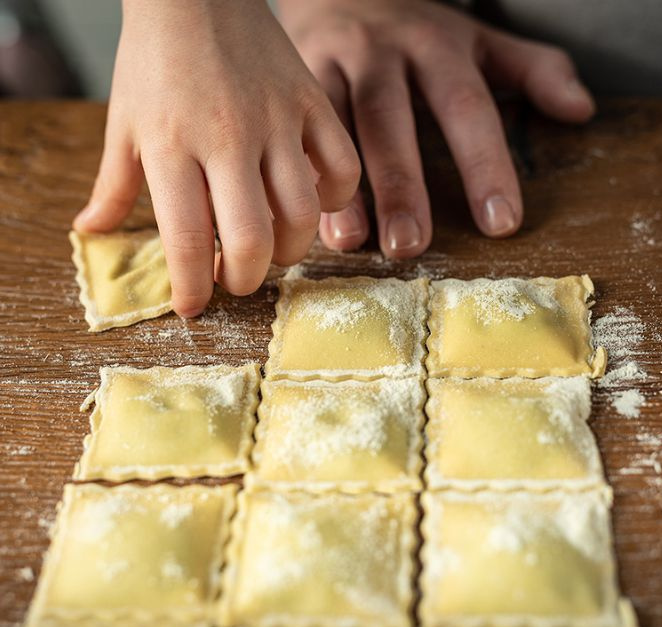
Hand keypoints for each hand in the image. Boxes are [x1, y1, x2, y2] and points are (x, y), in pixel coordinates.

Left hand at [73, 0, 359, 316]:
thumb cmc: (155, 59)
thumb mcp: (123, 122)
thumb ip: (113, 185)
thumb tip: (92, 232)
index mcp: (172, 145)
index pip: (186, 239)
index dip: (193, 287)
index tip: (195, 306)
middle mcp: (227, 137)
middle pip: (252, 239)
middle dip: (245, 279)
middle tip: (236, 280)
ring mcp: (277, 120)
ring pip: (303, 214)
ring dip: (291, 251)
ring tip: (275, 250)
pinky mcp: (312, 103)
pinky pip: (342, 168)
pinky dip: (338, 200)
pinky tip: (316, 202)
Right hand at [278, 0, 594, 257]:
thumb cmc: (419, 28)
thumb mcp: (479, 39)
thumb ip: (532, 69)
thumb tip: (581, 109)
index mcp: (438, 46)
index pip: (467, 109)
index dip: (485, 166)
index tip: (501, 223)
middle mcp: (383, 54)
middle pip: (391, 122)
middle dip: (402, 186)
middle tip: (411, 246)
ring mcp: (332, 63)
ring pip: (336, 128)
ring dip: (342, 186)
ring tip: (351, 241)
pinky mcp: (296, 78)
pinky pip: (297, 128)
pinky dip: (300, 170)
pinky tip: (302, 214)